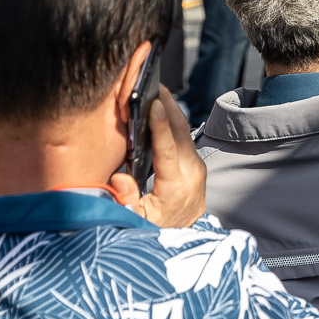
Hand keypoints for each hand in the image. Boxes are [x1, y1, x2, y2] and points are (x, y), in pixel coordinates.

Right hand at [112, 85, 208, 227]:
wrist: (182, 235)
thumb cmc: (153, 229)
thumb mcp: (135, 221)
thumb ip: (127, 199)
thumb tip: (121, 176)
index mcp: (177, 187)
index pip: (169, 150)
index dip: (161, 126)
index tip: (154, 104)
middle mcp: (192, 173)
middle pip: (180, 132)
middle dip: (167, 106)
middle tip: (151, 82)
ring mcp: (197, 166)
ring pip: (184, 131)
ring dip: (170, 108)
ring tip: (154, 87)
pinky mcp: (195, 162)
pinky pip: (184, 136)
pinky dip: (172, 120)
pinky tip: (160, 106)